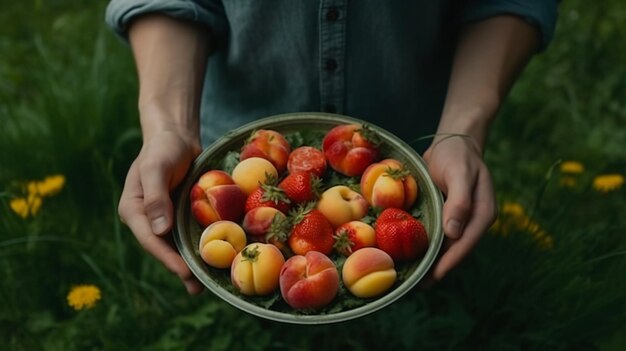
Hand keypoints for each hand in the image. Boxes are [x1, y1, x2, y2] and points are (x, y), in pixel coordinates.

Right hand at [118, 129, 203, 293]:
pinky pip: (186, 234)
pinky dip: (196, 247)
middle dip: (179, 268)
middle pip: (162, 248)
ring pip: (175, 245)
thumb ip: (156, 197)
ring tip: (204, 285)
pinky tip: (211, 260)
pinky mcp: (177, 214)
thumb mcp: (157, 167)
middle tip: (198, 288)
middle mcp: (146, 218)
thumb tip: (159, 230)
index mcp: (133, 210)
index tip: (184, 272)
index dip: (167, 258)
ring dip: (188, 263)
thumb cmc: (163, 147)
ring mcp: (162, 218)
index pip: (150, 239)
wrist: (175, 135)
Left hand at [421, 135, 496, 282]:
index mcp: (483, 214)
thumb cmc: (457, 154)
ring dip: (431, 262)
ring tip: (410, 278)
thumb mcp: (458, 173)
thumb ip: (459, 201)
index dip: (448, 263)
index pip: (465, 244)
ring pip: (447, 247)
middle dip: (437, 269)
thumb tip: (454, 232)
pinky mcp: (448, 216)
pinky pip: (438, 237)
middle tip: (414, 286)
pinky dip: (426, 247)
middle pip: (456, 251)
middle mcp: (474, 221)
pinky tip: (410, 256)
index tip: (431, 278)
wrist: (454, 141)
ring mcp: (461, 220)